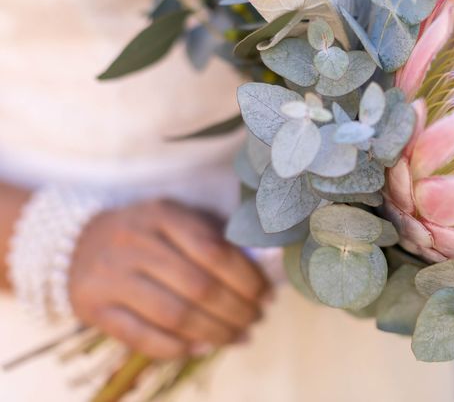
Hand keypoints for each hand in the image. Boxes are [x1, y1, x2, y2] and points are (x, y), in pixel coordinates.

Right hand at [69, 199, 270, 359]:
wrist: (75, 242)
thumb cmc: (146, 234)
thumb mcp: (177, 220)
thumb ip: (215, 238)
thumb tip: (262, 271)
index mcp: (163, 215)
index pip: (215, 251)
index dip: (248, 279)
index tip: (267, 295)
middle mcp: (134, 242)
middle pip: (199, 287)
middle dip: (237, 310)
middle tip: (256, 319)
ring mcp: (110, 276)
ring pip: (175, 315)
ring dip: (215, 332)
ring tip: (239, 337)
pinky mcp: (93, 308)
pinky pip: (142, 337)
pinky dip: (178, 348)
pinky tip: (203, 347)